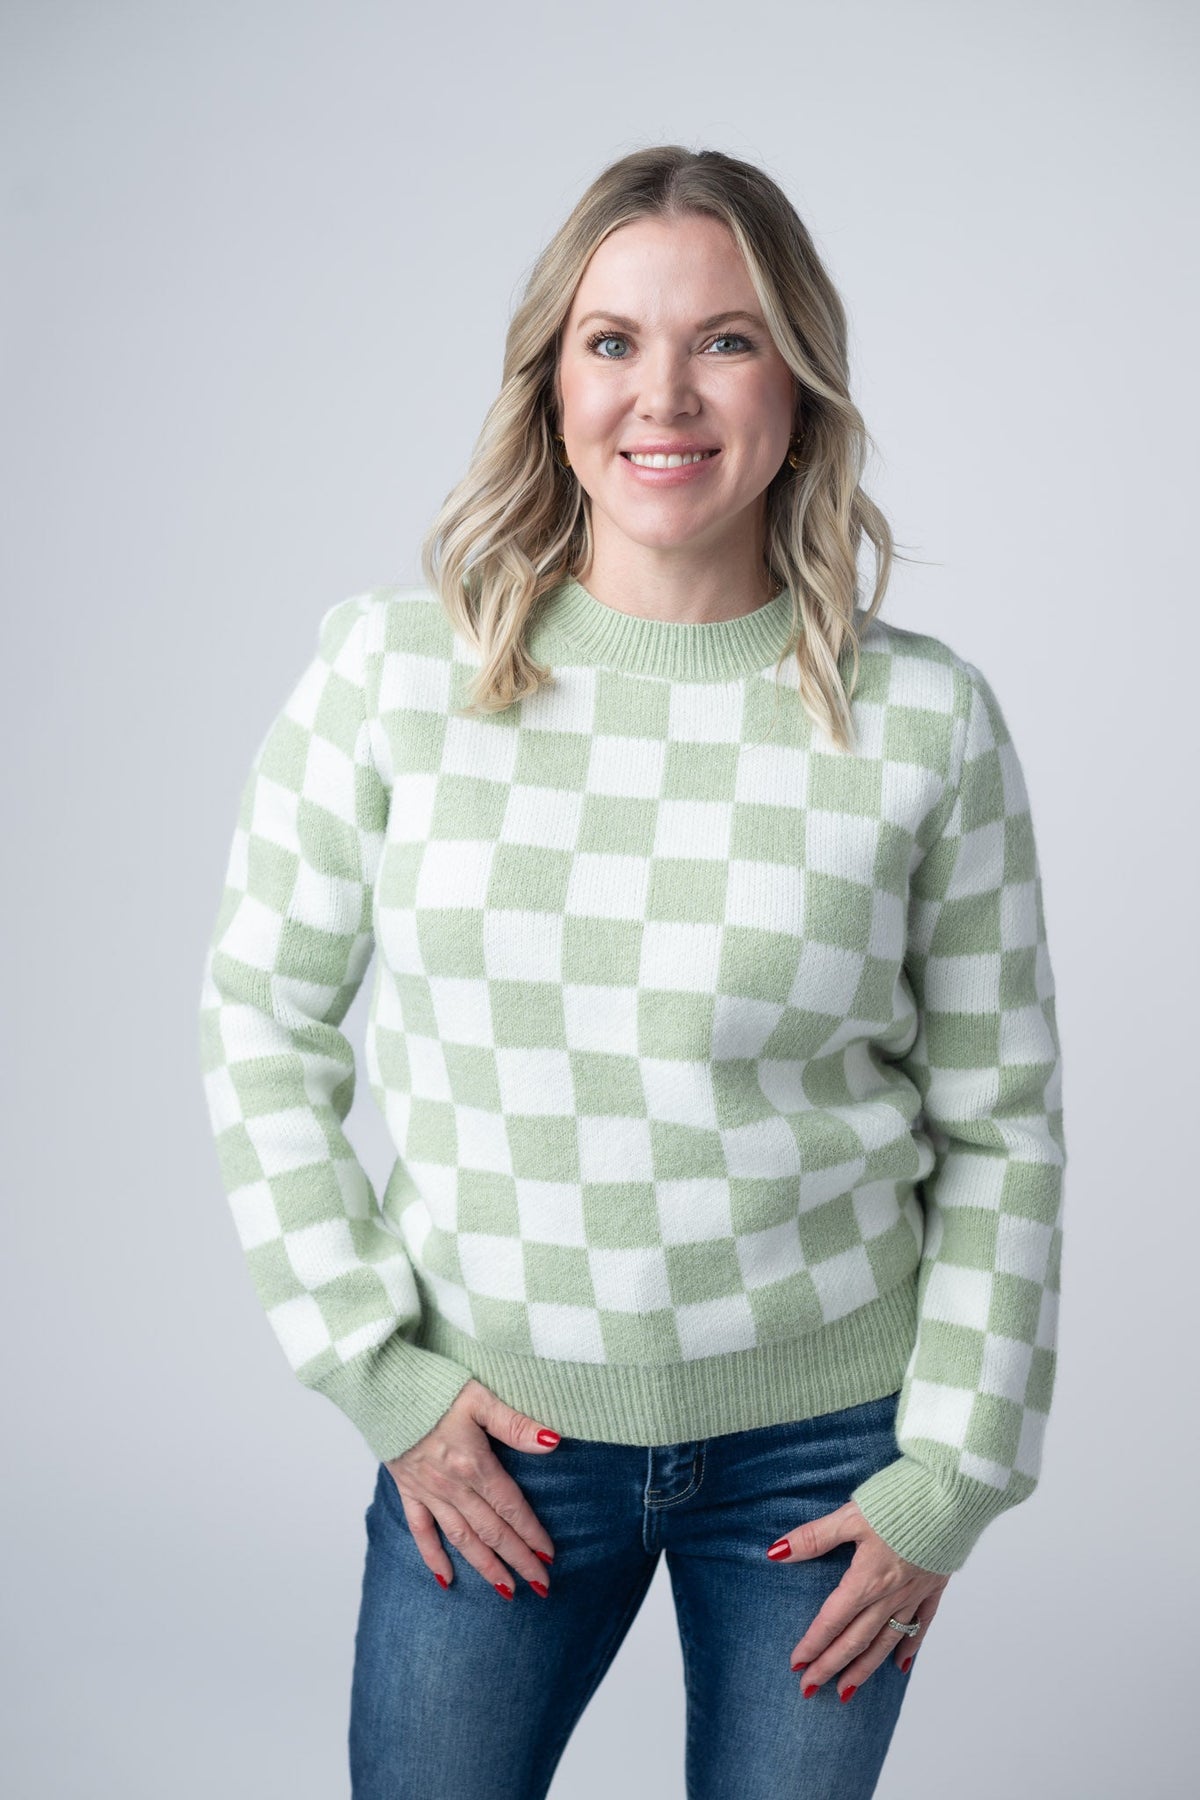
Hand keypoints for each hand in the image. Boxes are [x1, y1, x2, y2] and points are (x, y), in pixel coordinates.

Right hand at [384, 1378, 560, 1599]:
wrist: (383, 1386)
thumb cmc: (434, 1386)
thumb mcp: (480, 1398)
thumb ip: (515, 1424)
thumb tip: (552, 1442)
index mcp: (474, 1464)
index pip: (511, 1508)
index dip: (532, 1533)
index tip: (549, 1557)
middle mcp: (452, 1486)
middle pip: (492, 1531)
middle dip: (518, 1559)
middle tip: (540, 1586)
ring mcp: (428, 1491)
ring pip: (462, 1538)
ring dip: (485, 1566)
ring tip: (505, 1590)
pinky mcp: (407, 1489)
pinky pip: (421, 1531)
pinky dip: (433, 1556)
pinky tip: (446, 1579)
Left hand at [770, 1500, 949, 1697]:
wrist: (953, 1497)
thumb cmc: (900, 1501)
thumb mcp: (850, 1515)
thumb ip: (814, 1537)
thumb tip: (776, 1552)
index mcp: (866, 1579)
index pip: (832, 1620)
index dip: (812, 1643)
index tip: (795, 1664)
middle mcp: (890, 1594)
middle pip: (856, 1639)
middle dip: (831, 1665)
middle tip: (810, 1687)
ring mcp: (914, 1594)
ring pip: (885, 1641)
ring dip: (864, 1668)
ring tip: (847, 1690)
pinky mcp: (934, 1587)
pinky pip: (920, 1625)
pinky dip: (910, 1646)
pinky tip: (900, 1664)